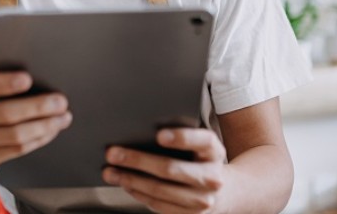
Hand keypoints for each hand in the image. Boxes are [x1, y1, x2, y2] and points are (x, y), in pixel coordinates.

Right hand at [0, 58, 71, 167]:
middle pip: (6, 114)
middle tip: (61, 101)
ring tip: (63, 117)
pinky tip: (51, 130)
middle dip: (38, 108)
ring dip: (44, 126)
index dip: (5, 83)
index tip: (28, 79)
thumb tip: (29, 62)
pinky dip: (39, 139)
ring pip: (15, 136)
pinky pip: (17, 150)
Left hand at [102, 128, 227, 213]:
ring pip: (160, 190)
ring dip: (130, 180)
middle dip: (137, 160)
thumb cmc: (202, 161)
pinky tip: (125, 184)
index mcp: (214, 152)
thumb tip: (141, 131)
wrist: (226, 192)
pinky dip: (138, 194)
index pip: (202, 141)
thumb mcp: (200, 145)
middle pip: (171, 169)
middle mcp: (212, 177)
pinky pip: (159, 205)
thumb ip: (180, 136)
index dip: (181, 138)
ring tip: (110, 172)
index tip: (159, 135)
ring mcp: (202, 200)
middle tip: (113, 153)